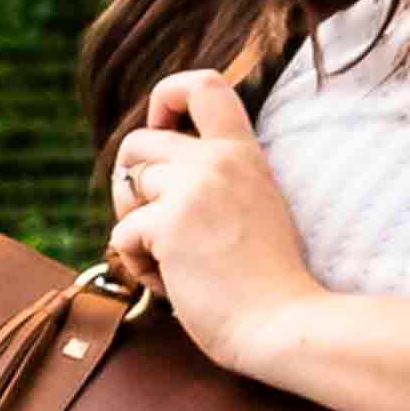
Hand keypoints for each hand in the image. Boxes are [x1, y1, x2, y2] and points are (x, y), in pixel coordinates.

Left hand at [107, 68, 320, 375]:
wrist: (285, 325)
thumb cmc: (270, 285)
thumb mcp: (256, 209)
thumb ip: (219, 182)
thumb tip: (153, 178)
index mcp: (244, 154)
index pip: (203, 85)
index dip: (166, 97)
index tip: (163, 130)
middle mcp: (217, 161)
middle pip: (138, 142)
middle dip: (130, 184)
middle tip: (149, 227)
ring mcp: (193, 188)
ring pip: (127, 187)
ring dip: (135, 229)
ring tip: (169, 264)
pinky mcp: (169, 223)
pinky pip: (124, 233)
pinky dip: (138, 264)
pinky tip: (171, 286)